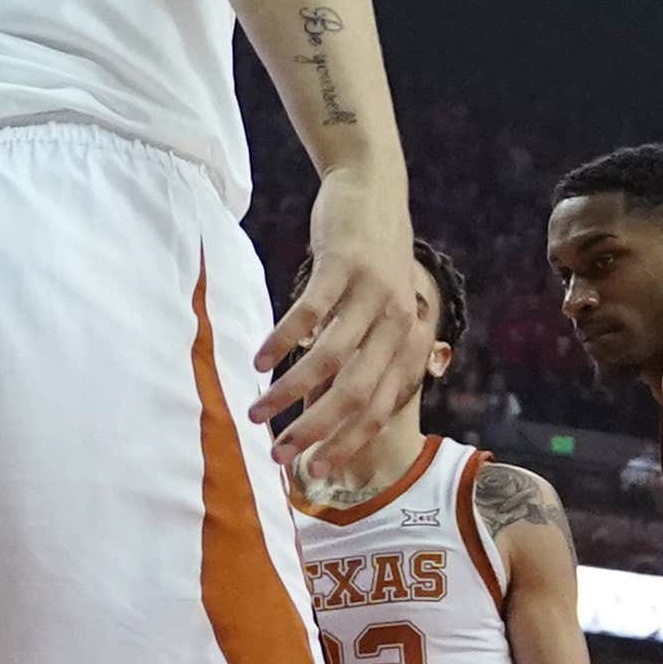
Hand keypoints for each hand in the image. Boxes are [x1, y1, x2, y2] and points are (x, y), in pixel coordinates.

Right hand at [257, 178, 430, 472]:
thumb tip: (326, 410)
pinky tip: (258, 359)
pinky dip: (282, 339)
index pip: (378, 409)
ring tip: (255, 411)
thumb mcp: (380, 312)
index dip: (346, 443)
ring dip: (289, 392)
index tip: (313, 472)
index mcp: (407, 343)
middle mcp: (397, 324)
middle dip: (315, 432)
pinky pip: (310, 312)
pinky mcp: (344, 266)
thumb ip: (361, 357)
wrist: (373, 191)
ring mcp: (372, 294)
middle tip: (277, 455)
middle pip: (355, 394)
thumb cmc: (371, 263)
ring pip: (329, 359)